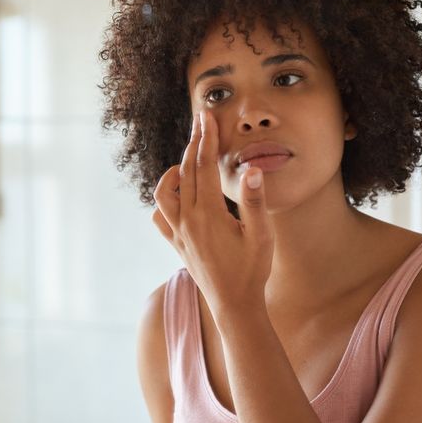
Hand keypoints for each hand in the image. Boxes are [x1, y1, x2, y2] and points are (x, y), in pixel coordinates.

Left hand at [152, 110, 274, 314]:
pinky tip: (178, 197)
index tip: (207, 116)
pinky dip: (165, 201)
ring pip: (164, 192)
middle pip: (185, 171)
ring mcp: (179, 233)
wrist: (234, 305)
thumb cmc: (252, 271)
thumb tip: (252, 170)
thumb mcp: (261, 236)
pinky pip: (160, 217)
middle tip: (201, 121)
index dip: (206, 139)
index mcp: (208, 214)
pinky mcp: (176, 244)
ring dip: (174, 172)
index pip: (204, 166)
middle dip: (193, 143)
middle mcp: (188, 221)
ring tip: (188, 161)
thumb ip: (255, 202)